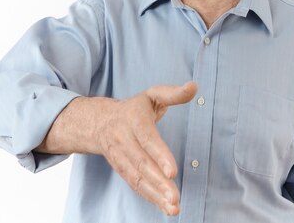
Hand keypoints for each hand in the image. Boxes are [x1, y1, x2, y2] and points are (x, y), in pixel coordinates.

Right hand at [94, 81, 197, 215]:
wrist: (99, 121)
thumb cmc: (134, 108)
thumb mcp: (152, 95)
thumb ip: (173, 93)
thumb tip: (194, 86)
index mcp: (133, 119)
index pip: (147, 139)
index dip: (159, 155)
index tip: (172, 172)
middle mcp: (123, 139)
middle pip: (141, 163)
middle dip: (158, 182)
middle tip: (175, 197)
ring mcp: (120, 156)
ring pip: (137, 178)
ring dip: (155, 195)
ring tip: (173, 207)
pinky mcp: (121, 169)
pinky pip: (134, 185)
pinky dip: (150, 197)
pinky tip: (165, 207)